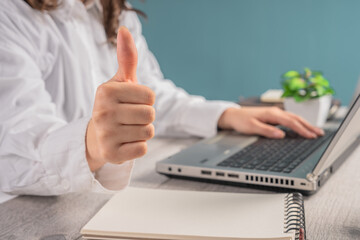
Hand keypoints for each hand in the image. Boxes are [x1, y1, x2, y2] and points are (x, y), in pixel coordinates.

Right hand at [86, 27, 155, 171]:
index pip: (150, 96)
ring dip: (143, 132)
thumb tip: (124, 30)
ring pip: (148, 132)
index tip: (132, 102)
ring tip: (127, 130)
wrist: (96, 137)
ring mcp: (106, 135)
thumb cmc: (114, 106)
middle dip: (145, 117)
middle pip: (150, 114)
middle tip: (130, 118)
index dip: (146, 100)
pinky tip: (125, 143)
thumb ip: (126, 58)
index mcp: (107, 91)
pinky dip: (138, 147)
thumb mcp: (120, 82)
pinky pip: (143, 149)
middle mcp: (103, 112)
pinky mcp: (111, 154)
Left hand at [217, 106, 323, 138]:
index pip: (291, 122)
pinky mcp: (273, 116)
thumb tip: (281, 135)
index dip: (302, 130)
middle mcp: (275, 112)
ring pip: (294, 118)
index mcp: (271, 114)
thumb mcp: (252, 127)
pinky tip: (302, 128)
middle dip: (309, 126)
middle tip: (320, 134)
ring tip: (315, 131)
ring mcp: (275, 113)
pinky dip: (298, 123)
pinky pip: (289, 119)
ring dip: (305, 124)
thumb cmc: (241, 121)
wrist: (233, 115)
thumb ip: (267, 131)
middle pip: (296, 118)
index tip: (311, 136)